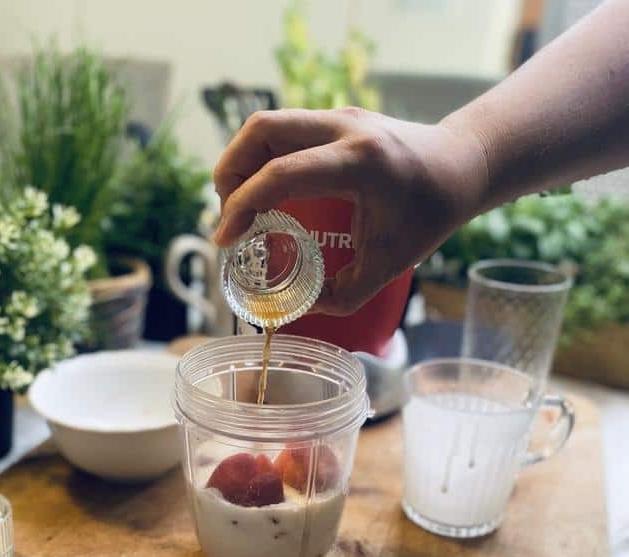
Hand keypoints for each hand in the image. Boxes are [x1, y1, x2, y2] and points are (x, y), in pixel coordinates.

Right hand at [213, 107, 488, 314]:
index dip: (243, 206)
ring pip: (265, 125)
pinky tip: (262, 190)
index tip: (225, 239)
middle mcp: (345, 129)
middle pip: (261, 132)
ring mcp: (338, 116)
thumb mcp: (390, 265)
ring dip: (239, 163)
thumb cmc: (429, 216)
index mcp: (361, 162)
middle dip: (229, 175)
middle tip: (227, 218)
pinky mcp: (334, 118)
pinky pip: (281, 130)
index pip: (282, 174)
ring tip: (238, 206)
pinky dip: (259, 158)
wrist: (461, 165)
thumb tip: (296, 309)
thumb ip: (342, 295)